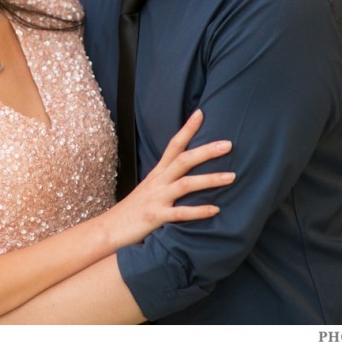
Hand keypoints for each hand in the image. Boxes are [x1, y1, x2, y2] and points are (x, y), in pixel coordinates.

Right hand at [101, 109, 233, 247]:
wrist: (109, 228)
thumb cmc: (133, 210)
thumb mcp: (149, 189)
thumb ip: (167, 181)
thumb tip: (186, 174)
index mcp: (157, 174)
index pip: (173, 145)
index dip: (187, 129)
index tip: (201, 113)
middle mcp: (158, 182)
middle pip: (183, 160)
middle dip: (206, 151)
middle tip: (228, 144)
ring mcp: (156, 198)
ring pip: (185, 184)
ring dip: (209, 179)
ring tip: (231, 177)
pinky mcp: (155, 217)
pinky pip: (180, 213)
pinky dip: (198, 211)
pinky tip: (215, 209)